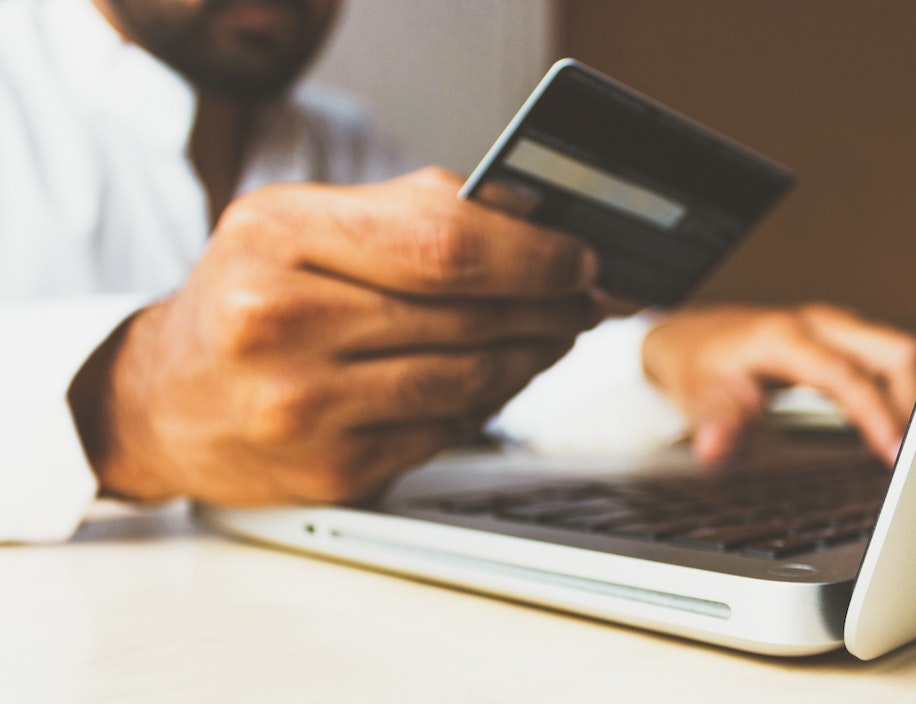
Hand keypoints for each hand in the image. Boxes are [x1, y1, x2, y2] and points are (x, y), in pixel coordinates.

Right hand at [69, 167, 600, 504]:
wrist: (163, 400)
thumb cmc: (245, 298)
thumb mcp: (300, 224)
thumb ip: (410, 212)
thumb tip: (532, 219)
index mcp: (277, 236)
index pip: (443, 243)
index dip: (533, 253)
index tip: (580, 256)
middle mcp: (280, 323)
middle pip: (467, 313)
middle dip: (549, 304)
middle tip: (586, 297)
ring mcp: (303, 407)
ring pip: (468, 379)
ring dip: (532, 355)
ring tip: (555, 333)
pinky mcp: (331, 470)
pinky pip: (446, 430)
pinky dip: (490, 400)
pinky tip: (503, 376)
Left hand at [641, 303, 915, 463]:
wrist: (693, 336)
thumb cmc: (699, 364)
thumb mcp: (698, 394)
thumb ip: (716, 420)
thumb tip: (714, 447)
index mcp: (785, 336)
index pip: (845, 374)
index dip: (875, 413)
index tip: (895, 452)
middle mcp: (820, 324)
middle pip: (894, 351)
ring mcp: (839, 327)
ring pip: (904, 350)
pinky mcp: (849, 338)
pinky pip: (897, 357)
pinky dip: (915, 386)